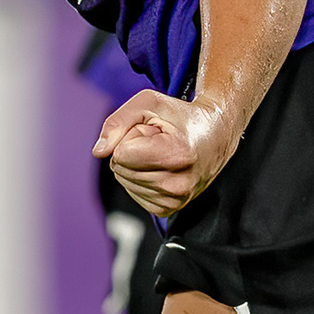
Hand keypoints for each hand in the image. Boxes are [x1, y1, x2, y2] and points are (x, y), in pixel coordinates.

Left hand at [93, 91, 237, 216]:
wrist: (215, 135)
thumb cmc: (180, 117)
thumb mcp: (148, 103)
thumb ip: (118, 122)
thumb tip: (98, 152)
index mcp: (177, 155)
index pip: (121, 154)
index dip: (133, 135)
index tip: (157, 131)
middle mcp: (178, 184)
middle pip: (120, 168)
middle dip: (132, 150)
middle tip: (159, 141)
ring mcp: (175, 200)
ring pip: (124, 181)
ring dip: (136, 164)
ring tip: (162, 153)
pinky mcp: (169, 209)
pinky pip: (132, 193)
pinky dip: (140, 178)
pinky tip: (161, 168)